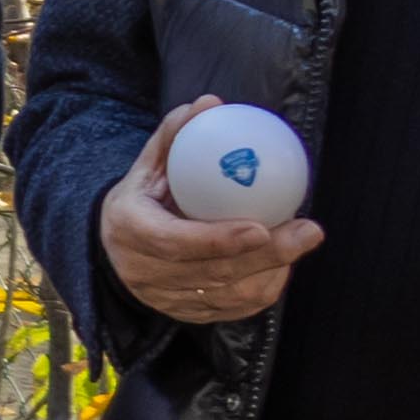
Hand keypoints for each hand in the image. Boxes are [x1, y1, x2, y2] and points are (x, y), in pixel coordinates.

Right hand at [99, 96, 319, 326]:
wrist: (112, 248)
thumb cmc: (138, 199)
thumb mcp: (147, 167)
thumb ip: (174, 137)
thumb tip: (210, 104)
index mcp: (130, 231)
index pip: (176, 242)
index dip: (219, 240)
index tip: (262, 226)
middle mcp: (145, 272)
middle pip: (213, 272)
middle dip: (267, 255)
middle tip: (308, 230)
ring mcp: (165, 299)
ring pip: (229, 296)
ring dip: (272, 271)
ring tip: (300, 242)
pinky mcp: (184, 315)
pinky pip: (232, 309)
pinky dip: (263, 289)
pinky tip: (282, 265)